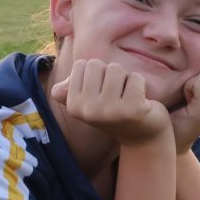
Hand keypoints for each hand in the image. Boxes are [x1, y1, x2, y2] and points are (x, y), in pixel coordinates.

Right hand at [51, 59, 170, 146]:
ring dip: (125, 78)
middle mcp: (88, 110)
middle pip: (96, 64)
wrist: (141, 135)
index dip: (95, 74)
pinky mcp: (133, 109)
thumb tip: (58, 90)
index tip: (101, 92)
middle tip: (115, 94)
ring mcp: (110, 110)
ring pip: (116, 68)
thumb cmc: (113, 110)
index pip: (81, 65)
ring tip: (126, 96)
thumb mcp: (88, 102)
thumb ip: (70, 91)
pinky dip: (140, 84)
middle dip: (108, 74)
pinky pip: (135, 77)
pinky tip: (141, 100)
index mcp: (73, 106)